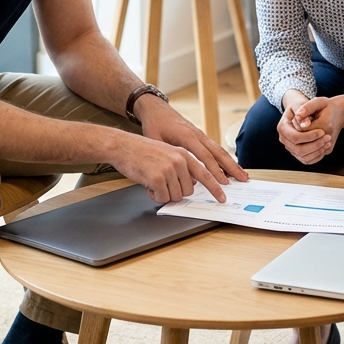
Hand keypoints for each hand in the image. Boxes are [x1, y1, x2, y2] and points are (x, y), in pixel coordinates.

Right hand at [108, 132, 222, 203]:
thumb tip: (190, 185)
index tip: (222, 198)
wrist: (122, 146)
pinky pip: (162, 197)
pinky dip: (153, 195)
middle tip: (161, 183)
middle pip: (188, 191)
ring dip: (163, 193)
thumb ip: (182, 167)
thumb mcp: (167, 154)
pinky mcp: (158, 177)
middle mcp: (180, 160)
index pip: (205, 173)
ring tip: (152, 180)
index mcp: (184, 154)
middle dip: (175, 192)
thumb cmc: (142, 152)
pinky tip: (146, 183)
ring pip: (175, 196)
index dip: (215, 188)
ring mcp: (170, 169)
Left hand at [135, 95, 248, 200]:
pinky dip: (225, 158)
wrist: (156, 108)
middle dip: (232, 168)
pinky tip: (230, 167)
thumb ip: (169, 158)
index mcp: (187, 136)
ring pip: (220, 150)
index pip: (205, 157)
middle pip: (219, 153)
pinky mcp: (200, 136)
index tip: (223, 183)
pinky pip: (215, 148)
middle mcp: (197, 134)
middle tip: (243, 180)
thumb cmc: (154, 124)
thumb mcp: (155, 141)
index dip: (215, 171)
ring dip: (232, 163)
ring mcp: (200, 134)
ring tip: (243, 175)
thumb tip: (185, 178)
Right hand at [276, 103, 333, 163]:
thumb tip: (305, 124)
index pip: (295, 137)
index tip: (322, 131)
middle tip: (328, 137)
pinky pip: (307, 160)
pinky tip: (325, 147)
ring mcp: (290, 147)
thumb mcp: (304, 102)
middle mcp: (284, 139)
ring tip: (328, 141)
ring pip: (304, 157)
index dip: (309, 136)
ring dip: (318, 151)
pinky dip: (317, 156)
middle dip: (315, 145)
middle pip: (299, 149)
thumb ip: (305, 110)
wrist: (304, 111)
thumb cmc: (304, 105)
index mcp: (283, 127)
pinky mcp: (298, 153)